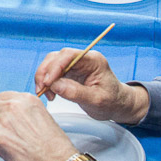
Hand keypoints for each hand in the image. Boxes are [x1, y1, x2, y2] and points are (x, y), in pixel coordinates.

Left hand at [0, 92, 79, 160]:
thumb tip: (11, 118)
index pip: (2, 98)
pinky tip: (5, 151)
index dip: (3, 110)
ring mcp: (4, 120)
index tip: (7, 119)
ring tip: (11, 146)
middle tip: (7, 134)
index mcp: (27, 99)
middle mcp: (14, 106)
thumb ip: (24, 113)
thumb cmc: (55, 148)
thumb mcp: (43, 118)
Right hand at [33, 49, 149, 124]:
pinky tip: (49, 94)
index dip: (55, 66)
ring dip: (44, 78)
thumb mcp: (97, 101)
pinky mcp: (69, 73)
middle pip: (56, 57)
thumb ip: (76, 92)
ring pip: (51, 64)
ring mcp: (75, 65)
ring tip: (46, 94)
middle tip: (42, 90)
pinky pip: (52, 73)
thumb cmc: (112, 102)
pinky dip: (47, 83)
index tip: (48, 82)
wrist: (118, 105)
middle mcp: (82, 59)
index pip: (68, 55)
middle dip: (45, 73)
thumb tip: (55, 85)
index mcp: (93, 60)